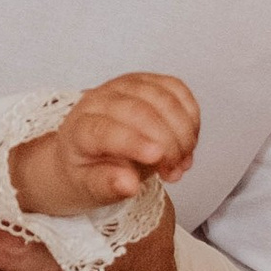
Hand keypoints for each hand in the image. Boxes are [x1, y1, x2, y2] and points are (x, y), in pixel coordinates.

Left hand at [6, 72, 199, 216]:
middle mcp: (100, 100)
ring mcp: (125, 86)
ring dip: (182, 132)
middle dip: (167, 143)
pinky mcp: (147, 82)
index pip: (105, 129)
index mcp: (80, 127)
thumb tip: (128, 185)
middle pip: (140, 111)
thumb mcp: (90, 188)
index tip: (157, 158)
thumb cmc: (88, 171)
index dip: (133, 142)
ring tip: (181, 162)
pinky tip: (188, 141)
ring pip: (163, 98)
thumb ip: (107, 186)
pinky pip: (177, 89)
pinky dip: (190, 116)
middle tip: (174, 171)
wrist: (89, 152)